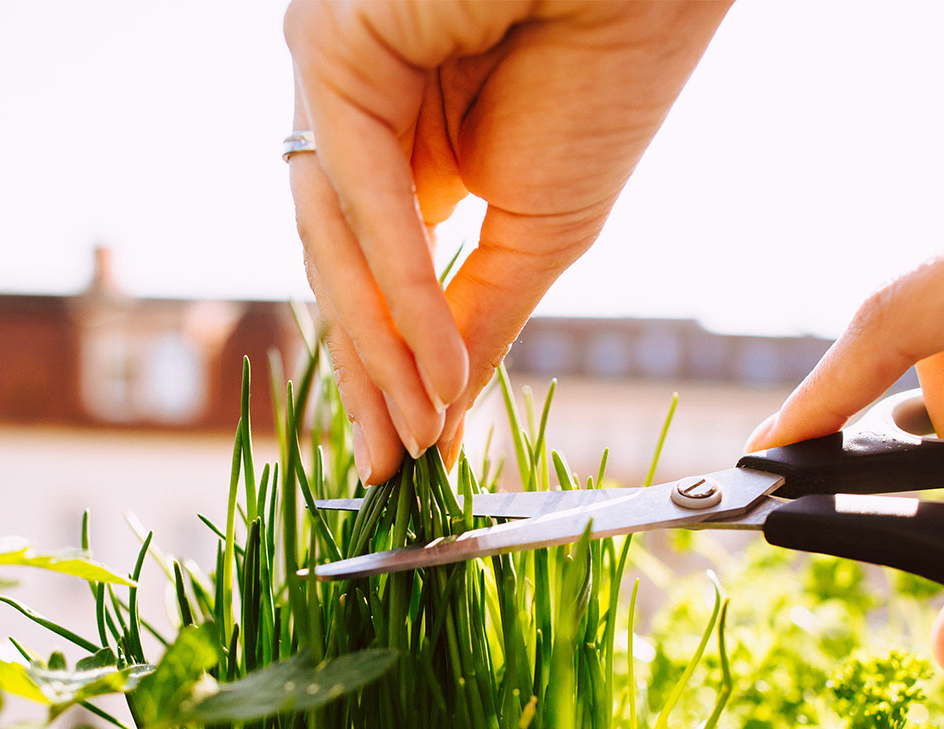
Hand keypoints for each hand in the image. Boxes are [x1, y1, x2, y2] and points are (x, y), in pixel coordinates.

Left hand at [285, 0, 728, 482]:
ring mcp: (337, 80)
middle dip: (370, 376)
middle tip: (389, 467)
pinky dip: (400, 284)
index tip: (404, 456)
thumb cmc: (611, 79)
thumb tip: (443, 410)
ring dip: (383, 347)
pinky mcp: (333, 47)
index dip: (388, 371)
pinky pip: (360, 190)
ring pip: (338, 239)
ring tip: (419, 430)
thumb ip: (479, 317)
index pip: (372, 277)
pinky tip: (434, 364)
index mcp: (405, 150)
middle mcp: (358, 115)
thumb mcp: (542, 232)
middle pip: (340, 268)